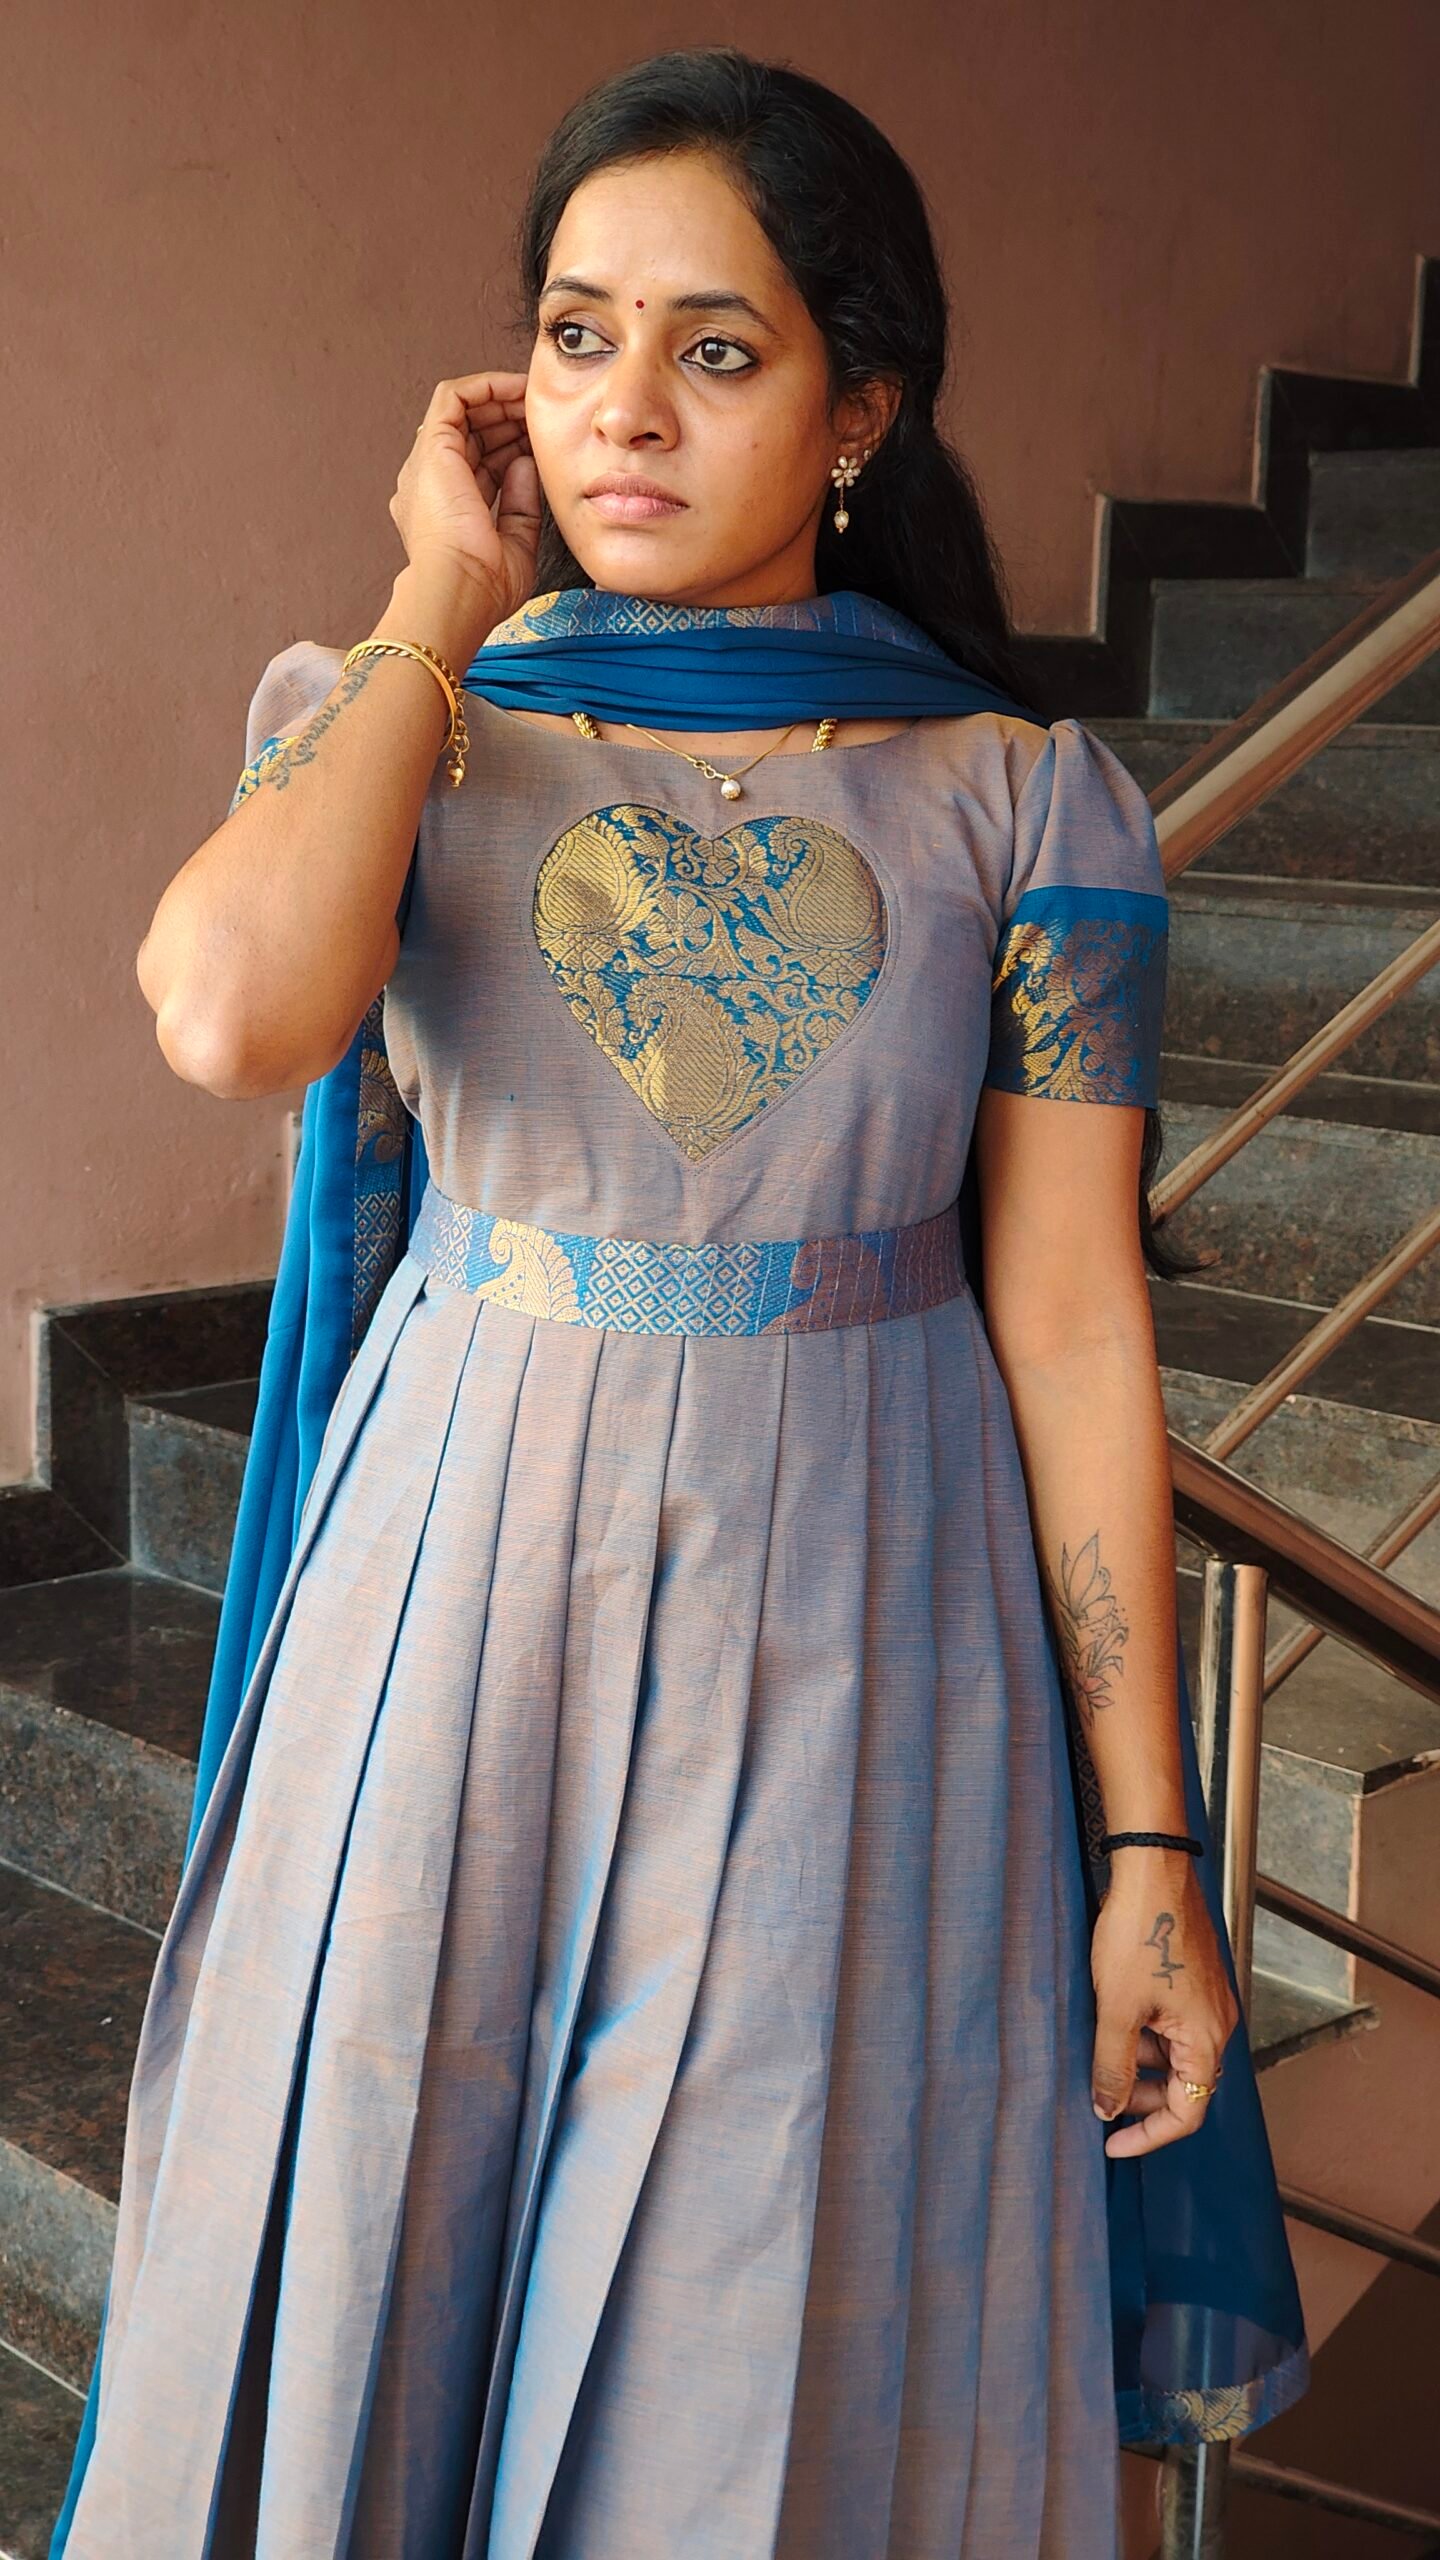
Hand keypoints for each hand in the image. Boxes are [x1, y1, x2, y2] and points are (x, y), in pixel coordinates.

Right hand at [388, 371, 541, 632]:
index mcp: (446, 510)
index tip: (546, 444)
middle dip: (512, 420)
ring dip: (503, 400)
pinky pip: (454, 396)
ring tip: (536, 400)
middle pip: (474, 434)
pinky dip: (486, 386)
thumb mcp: (515, 544)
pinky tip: (518, 391)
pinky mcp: (431, 445)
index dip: (515, 448)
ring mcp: (427, 463)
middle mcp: (431, 482)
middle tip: (547, 417)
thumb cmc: (484, 585)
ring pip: (464, 411)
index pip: (482, 464)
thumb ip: (520, 505)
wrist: (459, 590)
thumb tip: (525, 464)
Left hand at [1089, 1850, 1239, 2156]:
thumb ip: (1113, 2065)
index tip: (1113, 2143)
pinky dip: (1144, 2033)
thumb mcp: (1117, 2009)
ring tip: (1099, 2049)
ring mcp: (1205, 2000)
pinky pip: (1171, 2024)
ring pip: (1173, 2053)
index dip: (1148, 2134)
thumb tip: (1107, 2109)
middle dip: (1141, 2097)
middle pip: (1183, 2084)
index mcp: (1208, 2038)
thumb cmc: (1140, 1933)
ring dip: (1139, 2062)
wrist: (1151, 1870)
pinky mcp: (1191, 1979)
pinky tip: (1112, 2019)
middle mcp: (1216, 2023)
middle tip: (1100, 2097)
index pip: (1187, 2112)